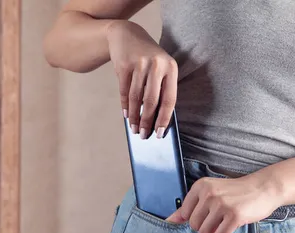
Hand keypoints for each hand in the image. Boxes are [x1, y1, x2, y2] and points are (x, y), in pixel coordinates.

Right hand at [106, 20, 177, 138]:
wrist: (127, 35)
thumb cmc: (148, 58)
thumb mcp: (160, 68)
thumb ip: (161, 89)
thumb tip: (157, 120)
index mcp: (171, 68)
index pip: (169, 99)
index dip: (164, 118)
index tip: (160, 134)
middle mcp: (156, 65)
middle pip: (152, 101)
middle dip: (147, 121)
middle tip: (143, 135)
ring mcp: (139, 64)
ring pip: (136, 98)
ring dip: (134, 117)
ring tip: (133, 128)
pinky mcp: (124, 65)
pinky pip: (124, 91)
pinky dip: (125, 105)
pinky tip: (126, 114)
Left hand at [165, 176, 281, 232]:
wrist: (263, 188)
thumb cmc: (236, 193)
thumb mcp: (212, 193)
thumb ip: (191, 206)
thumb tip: (169, 221)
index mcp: (201, 186)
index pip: (184, 213)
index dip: (193, 222)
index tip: (203, 223)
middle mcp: (209, 194)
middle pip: (194, 224)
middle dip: (201, 232)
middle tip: (211, 232)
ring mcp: (222, 204)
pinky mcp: (234, 216)